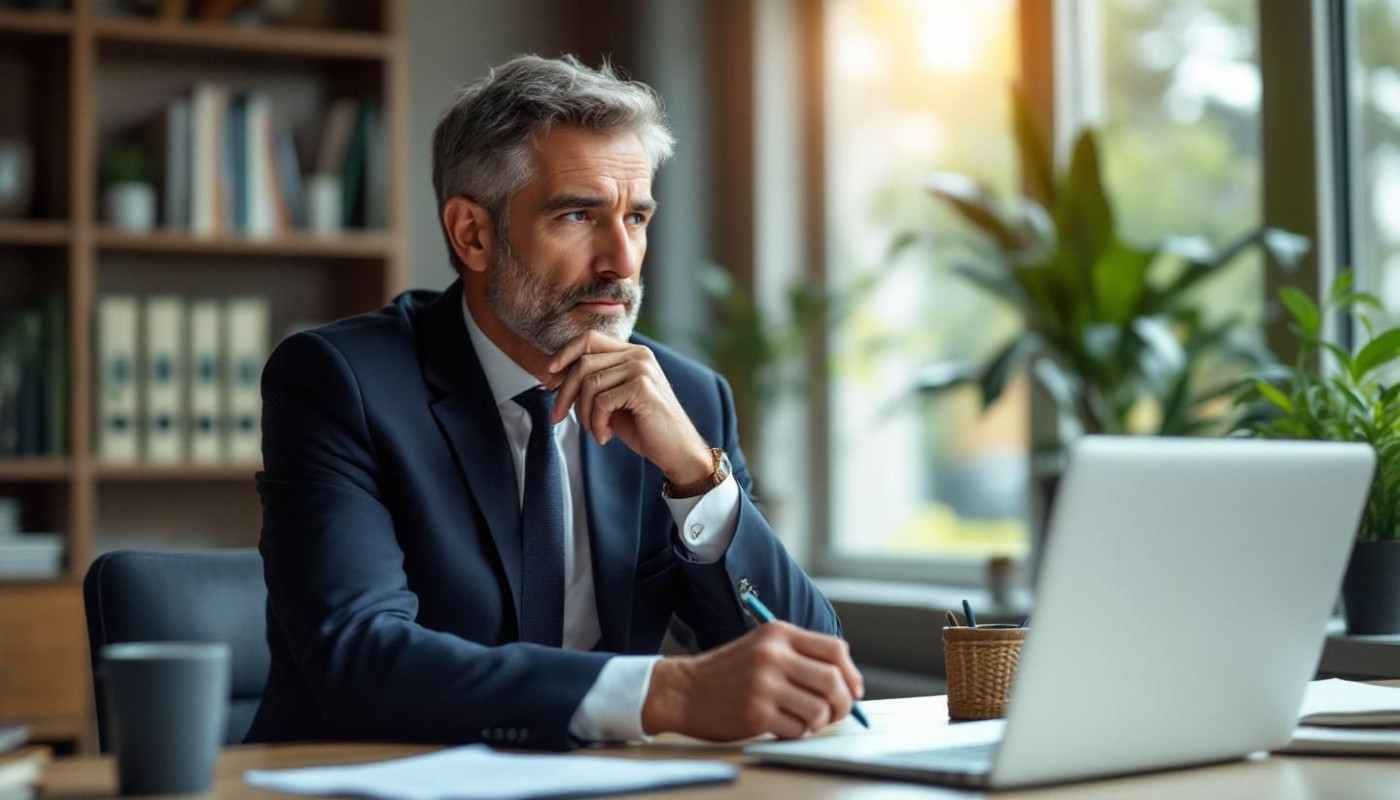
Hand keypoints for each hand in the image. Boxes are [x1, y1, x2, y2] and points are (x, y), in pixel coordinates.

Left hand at [547, 331, 712, 484]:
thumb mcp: (615, 400)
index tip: (549, 376)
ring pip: (589, 384)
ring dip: (584, 414)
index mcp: (633, 353)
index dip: (564, 354)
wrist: (677, 450)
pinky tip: (606, 436)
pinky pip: (601, 402)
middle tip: (557, 416)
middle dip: (564, 393)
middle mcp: (639, 355)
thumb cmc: (645, 427)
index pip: (589, 339)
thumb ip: (594, 383)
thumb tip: (555, 376)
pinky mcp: (642, 387)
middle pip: (583, 363)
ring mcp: (642, 369)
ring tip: (595, 431)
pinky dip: (597, 424)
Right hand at [640, 622, 864, 740]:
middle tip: (838, 713)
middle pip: (833, 681)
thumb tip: (846, 682)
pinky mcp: (756, 714)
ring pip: (819, 710)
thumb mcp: (763, 647)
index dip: (851, 673)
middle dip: (843, 703)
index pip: (835, 649)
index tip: (853, 689)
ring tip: (805, 720)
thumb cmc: (728, 672)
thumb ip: (800, 656)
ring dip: (820, 722)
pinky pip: (797, 730)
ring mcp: (764, 686)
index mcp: (778, 633)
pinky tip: (781, 725)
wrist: (684, 690)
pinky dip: (797, 733)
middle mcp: (773, 656)